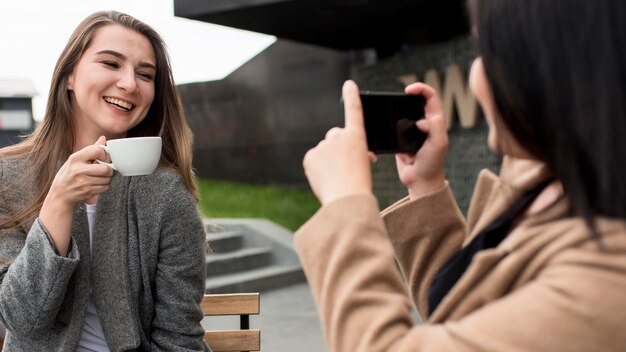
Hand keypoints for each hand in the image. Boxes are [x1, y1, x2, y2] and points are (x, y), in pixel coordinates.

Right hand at [45, 136, 113, 207]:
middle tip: (104, 171)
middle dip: (108, 170)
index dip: (105, 155)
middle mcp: (79, 169)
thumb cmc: (68, 175)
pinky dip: (103, 186)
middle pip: (106, 168)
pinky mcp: (87, 191)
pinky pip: (105, 187)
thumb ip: (91, 150)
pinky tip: (96, 185)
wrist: (60, 195)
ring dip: (106, 179)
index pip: (97, 150)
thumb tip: (103, 139)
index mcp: (75, 158)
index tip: (104, 159)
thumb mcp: (75, 160)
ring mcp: (83, 181)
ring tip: (98, 178)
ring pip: (107, 179)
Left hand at [303, 80, 374, 204]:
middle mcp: (338, 135)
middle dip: (339, 148)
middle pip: (336, 138)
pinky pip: (314, 160)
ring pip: (325, 151)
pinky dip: (318, 169)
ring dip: (329, 161)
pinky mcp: (310, 156)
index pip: (354, 110)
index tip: (348, 84)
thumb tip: (350, 154)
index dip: (351, 96)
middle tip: (345, 167)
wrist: (346, 199)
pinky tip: (326, 179)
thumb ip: (356, 154)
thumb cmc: (360, 185)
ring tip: (336, 177)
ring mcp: (323, 145)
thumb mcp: (364, 165)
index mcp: (357, 136)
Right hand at [395, 82, 448, 199]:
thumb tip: (422, 120)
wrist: (420, 181)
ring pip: (401, 116)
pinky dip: (393, 134)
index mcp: (436, 121)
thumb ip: (435, 127)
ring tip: (401, 132)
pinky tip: (398, 143)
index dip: (421, 89)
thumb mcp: (439, 144)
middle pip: (414, 102)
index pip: (430, 97)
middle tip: (398, 101)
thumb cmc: (433, 164)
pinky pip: (393, 131)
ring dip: (398, 120)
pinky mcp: (400, 140)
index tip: (408, 90)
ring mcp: (411, 131)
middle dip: (405, 101)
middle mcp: (424, 123)